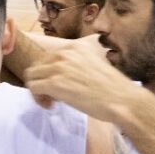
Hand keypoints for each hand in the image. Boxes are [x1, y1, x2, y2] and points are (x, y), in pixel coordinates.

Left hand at [24, 35, 153, 123]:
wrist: (122, 100)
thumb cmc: (113, 88)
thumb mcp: (94, 65)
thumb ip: (77, 65)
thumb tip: (63, 75)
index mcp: (75, 47)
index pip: (49, 58)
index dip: (50, 73)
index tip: (60, 86)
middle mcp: (65, 53)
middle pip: (38, 66)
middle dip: (42, 81)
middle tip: (53, 96)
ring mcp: (58, 68)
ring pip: (32, 76)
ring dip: (38, 90)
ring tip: (51, 101)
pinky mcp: (54, 84)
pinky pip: (33, 88)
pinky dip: (38, 98)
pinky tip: (52, 105)